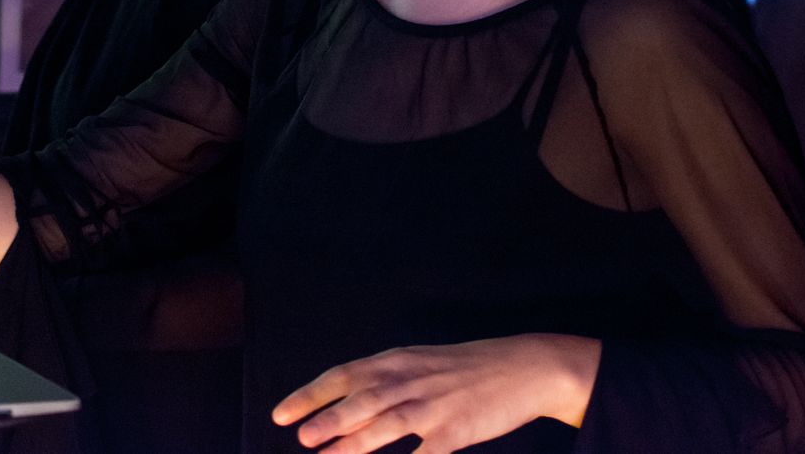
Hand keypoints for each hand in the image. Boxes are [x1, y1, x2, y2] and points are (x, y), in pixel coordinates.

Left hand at [273, 334, 600, 452]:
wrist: (523, 366)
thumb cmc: (466, 368)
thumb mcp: (420, 364)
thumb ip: (383, 383)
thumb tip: (342, 408)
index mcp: (397, 361)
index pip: (344, 376)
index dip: (310, 395)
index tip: (281, 414)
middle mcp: (410, 380)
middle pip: (360, 399)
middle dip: (326, 418)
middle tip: (299, 437)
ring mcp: (434, 406)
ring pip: (385, 424)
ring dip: (352, 443)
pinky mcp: (456, 431)